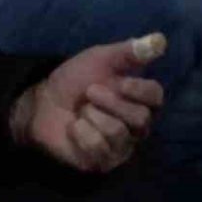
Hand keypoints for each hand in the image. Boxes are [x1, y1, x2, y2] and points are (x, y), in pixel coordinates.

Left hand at [11, 33, 166, 172]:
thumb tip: (160, 40)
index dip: (139, 89)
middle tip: (89, 93)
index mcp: (139, 101)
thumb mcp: (99, 58)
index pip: (156, 97)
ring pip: (117, 132)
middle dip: (110, 102)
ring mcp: (120, 146)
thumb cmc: (74, 81)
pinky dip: (81, 132)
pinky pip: (98, 147)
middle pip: (140, 118)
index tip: (121, 81)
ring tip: (80, 111)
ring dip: (91, 116)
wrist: (41, 102)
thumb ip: (128, 51)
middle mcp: (136, 126)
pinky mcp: (101, 161)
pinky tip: (74, 127)